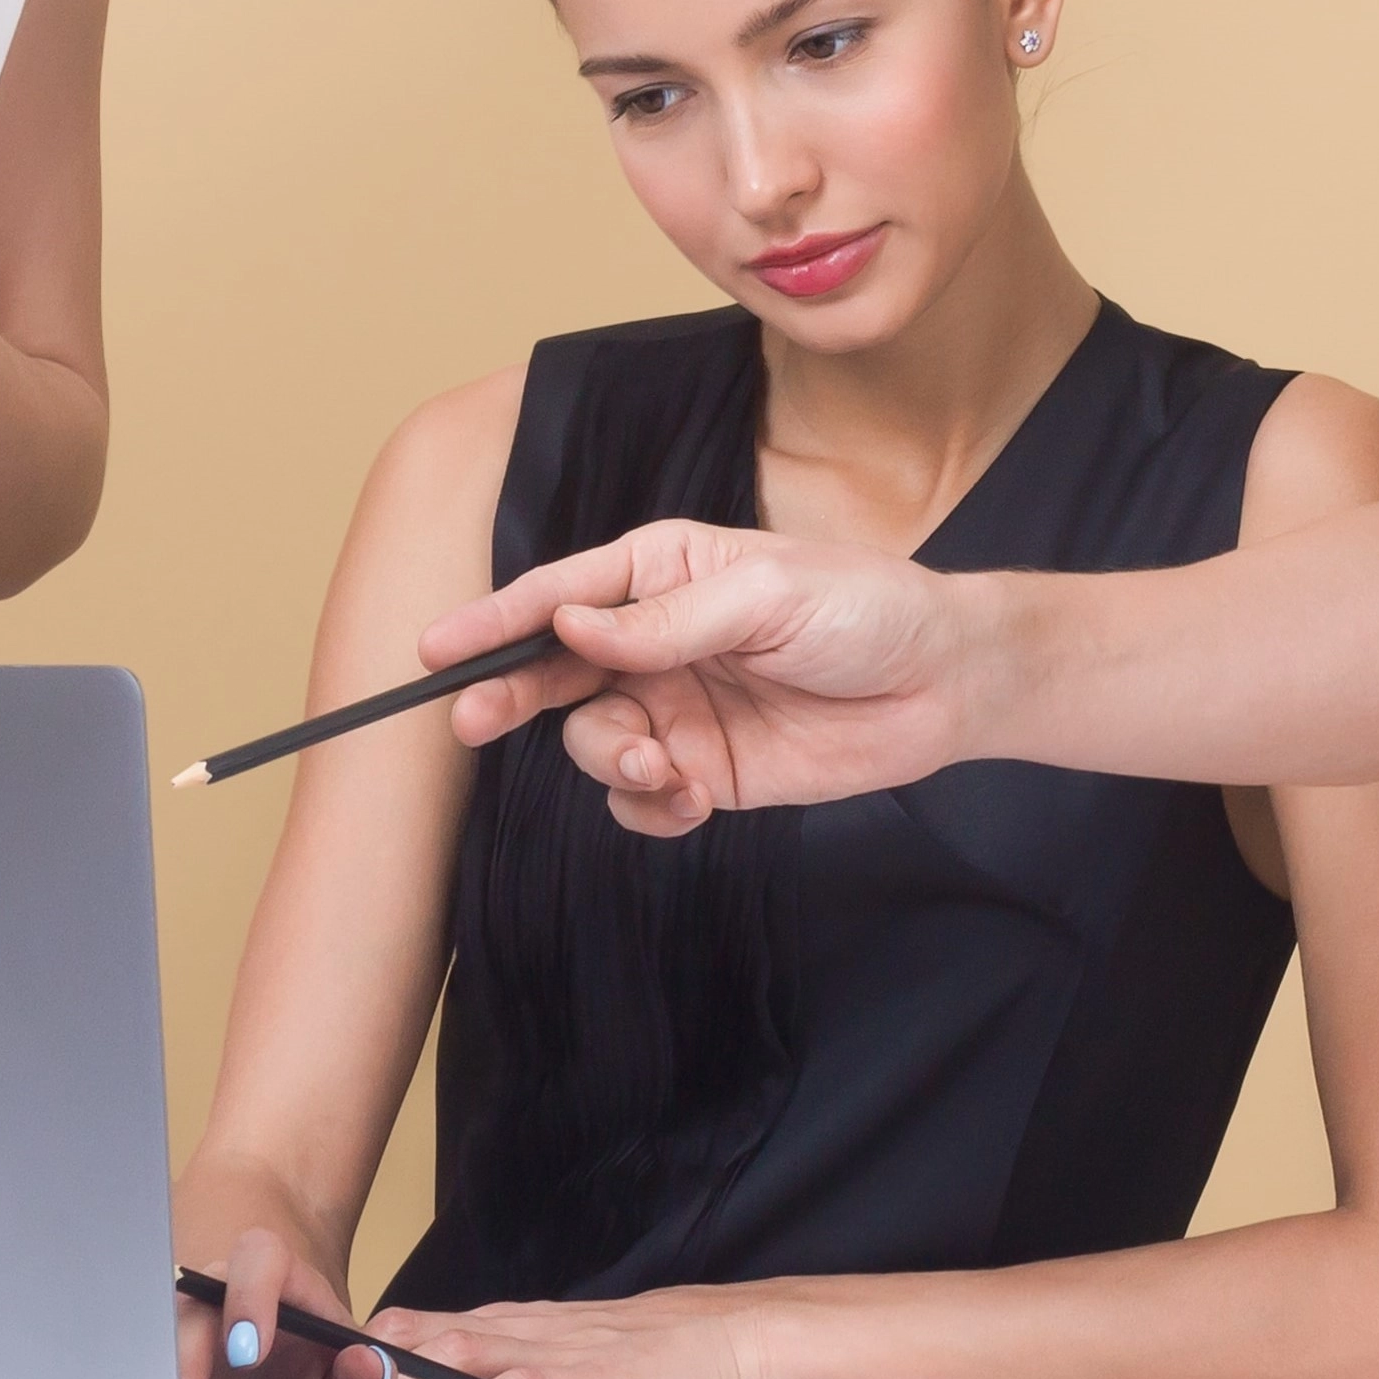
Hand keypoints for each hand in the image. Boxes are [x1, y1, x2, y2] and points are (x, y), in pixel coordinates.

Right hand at [180, 1225, 403, 1378]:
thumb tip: (366, 1361)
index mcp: (289, 1288)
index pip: (263, 1256)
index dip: (249, 1295)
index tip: (247, 1355)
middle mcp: (234, 1299)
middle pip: (197, 1293)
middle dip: (188, 1353)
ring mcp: (198, 1330)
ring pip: (163, 1331)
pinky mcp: (173, 1364)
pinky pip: (148, 1368)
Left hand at [365, 1285, 783, 1378]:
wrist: (736, 1338)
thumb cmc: (661, 1353)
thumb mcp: (579, 1350)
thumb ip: (523, 1362)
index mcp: (529, 1326)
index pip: (441, 1325)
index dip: (385, 1339)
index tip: (333, 1352)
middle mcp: (534, 1333)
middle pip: (440, 1336)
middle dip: (381, 1355)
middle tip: (326, 1370)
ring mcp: (562, 1356)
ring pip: (472, 1357)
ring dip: (413, 1374)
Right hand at [422, 521, 998, 834]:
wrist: (942, 683)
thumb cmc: (865, 609)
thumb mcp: (767, 595)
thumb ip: (667, 620)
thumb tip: (571, 624)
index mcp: (664, 572)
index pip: (561, 593)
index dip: (494, 619)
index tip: (435, 648)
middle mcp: (656, 639)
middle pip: (554, 669)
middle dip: (510, 695)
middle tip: (472, 721)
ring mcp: (676, 706)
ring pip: (591, 739)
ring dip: (606, 759)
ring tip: (657, 767)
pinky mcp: (702, 768)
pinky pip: (637, 798)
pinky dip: (646, 807)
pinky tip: (687, 799)